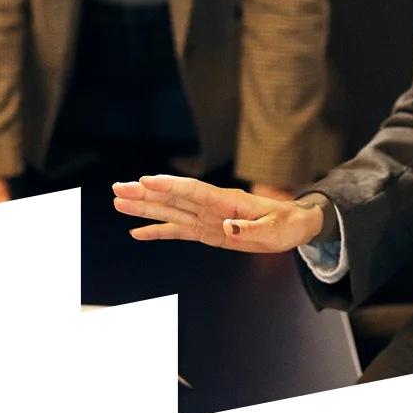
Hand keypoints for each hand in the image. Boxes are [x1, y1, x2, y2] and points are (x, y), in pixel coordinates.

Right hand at [111, 175, 324, 253]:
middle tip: (118, 189)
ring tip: (119, 202)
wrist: (294, 225)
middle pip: (174, 197)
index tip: (145, 180)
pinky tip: (138, 232)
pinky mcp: (208, 232)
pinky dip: (158, 231)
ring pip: (171, 211)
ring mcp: (208, 218)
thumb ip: (252, 229)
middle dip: (146, 193)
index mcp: (228, 201)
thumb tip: (226, 229)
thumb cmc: (287, 224)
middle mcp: (213, 206)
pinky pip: (178, 230)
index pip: (194, 191)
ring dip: (145, 208)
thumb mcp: (275, 230)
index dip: (170, 186)